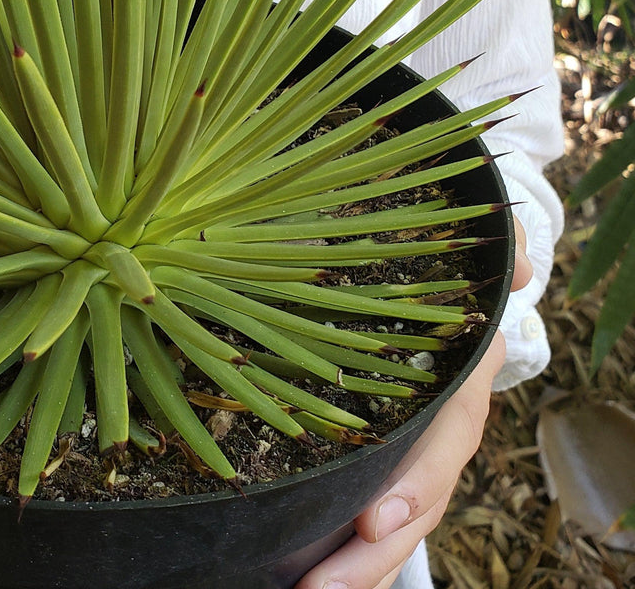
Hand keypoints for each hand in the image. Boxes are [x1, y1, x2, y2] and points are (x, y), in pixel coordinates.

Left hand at [293, 219, 531, 588]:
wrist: (445, 307)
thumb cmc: (451, 283)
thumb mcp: (474, 263)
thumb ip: (498, 253)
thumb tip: (520, 262)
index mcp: (459, 395)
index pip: (443, 449)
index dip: (414, 485)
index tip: (373, 519)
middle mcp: (437, 440)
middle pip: (411, 511)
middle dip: (371, 557)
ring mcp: (407, 460)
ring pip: (387, 529)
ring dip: (352, 570)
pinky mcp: (373, 465)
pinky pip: (359, 514)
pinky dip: (336, 550)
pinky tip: (289, 575)